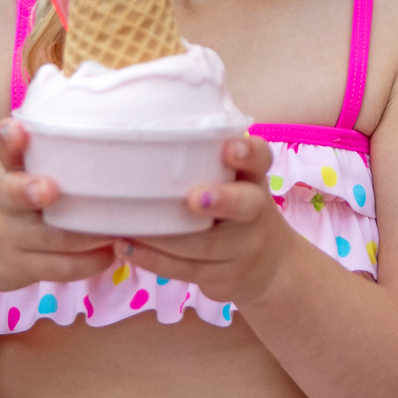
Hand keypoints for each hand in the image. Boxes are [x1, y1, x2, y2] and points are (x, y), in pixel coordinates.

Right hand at [0, 119, 123, 299]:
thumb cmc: (4, 195)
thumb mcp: (9, 166)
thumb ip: (42, 141)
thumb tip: (96, 83)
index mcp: (5, 168)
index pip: (3, 147)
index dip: (9, 138)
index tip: (15, 128)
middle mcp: (4, 200)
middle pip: (14, 194)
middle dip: (31, 190)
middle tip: (50, 189)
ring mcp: (11, 236)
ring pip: (52, 237)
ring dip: (88, 233)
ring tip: (120, 225)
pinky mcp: (23, 267)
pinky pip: (61, 268)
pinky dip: (91, 262)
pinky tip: (113, 251)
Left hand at [117, 135, 296, 307]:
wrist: (271, 265)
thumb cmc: (235, 207)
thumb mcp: (236, 180)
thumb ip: (205, 155)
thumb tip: (143, 121)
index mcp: (254, 178)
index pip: (260, 158)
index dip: (248, 153)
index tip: (229, 148)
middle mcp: (255, 212)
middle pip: (246, 205)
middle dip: (222, 200)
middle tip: (194, 198)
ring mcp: (241, 248)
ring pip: (205, 245)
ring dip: (166, 239)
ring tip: (129, 228)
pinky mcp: (223, 276)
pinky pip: (187, 270)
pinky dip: (154, 260)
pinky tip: (127, 248)